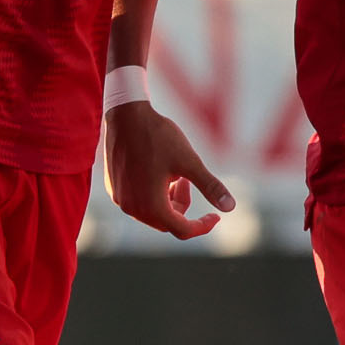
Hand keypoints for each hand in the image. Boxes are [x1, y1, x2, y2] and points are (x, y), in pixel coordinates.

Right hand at [103, 99, 235, 239]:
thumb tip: (231, 207)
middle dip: (182, 205)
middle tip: (187, 180)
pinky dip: (152, 192)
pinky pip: (138, 200)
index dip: (203, 225)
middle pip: (167, 221)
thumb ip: (210, 186)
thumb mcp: (189, 161)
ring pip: (152, 211)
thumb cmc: (158, 136)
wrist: (126, 115)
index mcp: (152, 206)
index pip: (183, 230)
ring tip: (173, 173)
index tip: (216, 216)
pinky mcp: (114, 188)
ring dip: (168, 199)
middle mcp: (132, 208)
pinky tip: (157, 170)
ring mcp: (120, 199)